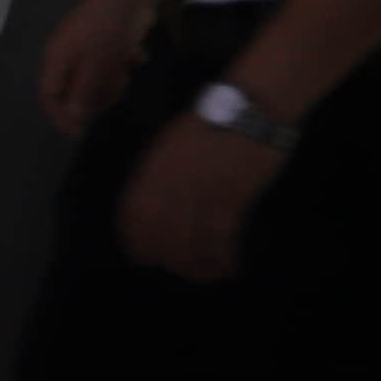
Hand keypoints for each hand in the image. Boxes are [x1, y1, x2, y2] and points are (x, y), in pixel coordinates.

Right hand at [39, 0, 155, 134]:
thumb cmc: (109, 29)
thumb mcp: (97, 64)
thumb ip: (85, 91)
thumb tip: (74, 115)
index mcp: (57, 58)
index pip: (50, 95)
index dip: (62, 116)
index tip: (82, 133)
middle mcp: (68, 52)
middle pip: (75, 87)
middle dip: (96, 96)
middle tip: (117, 95)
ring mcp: (88, 44)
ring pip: (96, 76)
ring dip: (113, 81)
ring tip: (128, 74)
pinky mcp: (108, 37)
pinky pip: (112, 60)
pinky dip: (124, 64)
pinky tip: (137, 57)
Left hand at [115, 112, 281, 283]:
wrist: (248, 105)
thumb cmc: (211, 119)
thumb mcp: (170, 143)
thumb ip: (158, 172)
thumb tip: (154, 200)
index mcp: (151, 169)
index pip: (132, 216)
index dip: (135, 240)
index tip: (140, 256)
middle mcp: (170, 185)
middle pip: (159, 235)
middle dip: (166, 257)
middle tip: (175, 269)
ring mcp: (200, 193)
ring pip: (190, 243)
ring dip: (195, 265)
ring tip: (203, 275)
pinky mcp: (232, 198)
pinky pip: (222, 239)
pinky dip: (224, 258)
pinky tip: (229, 267)